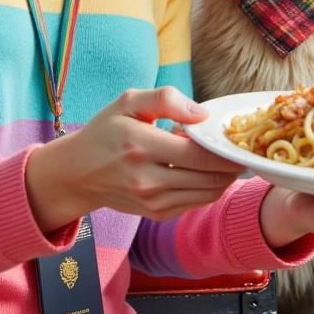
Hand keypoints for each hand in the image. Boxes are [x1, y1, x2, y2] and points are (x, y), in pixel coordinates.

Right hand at [24, 87, 244, 233]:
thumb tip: (201, 115)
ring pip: (208, 193)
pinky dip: (208, 187)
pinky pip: (197, 202)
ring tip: (220, 158)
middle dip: (230, 163)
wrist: (78, 173)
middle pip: (210, 177)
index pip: (200, 154)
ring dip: (223, 177)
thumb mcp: (128, 102)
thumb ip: (166, 99)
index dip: (225, 148)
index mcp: (140, 146)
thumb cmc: (105, 132)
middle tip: (235, 148)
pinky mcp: (156, 214)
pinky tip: (202, 171)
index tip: (234, 137)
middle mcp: (146, 179)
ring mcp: (152, 201)